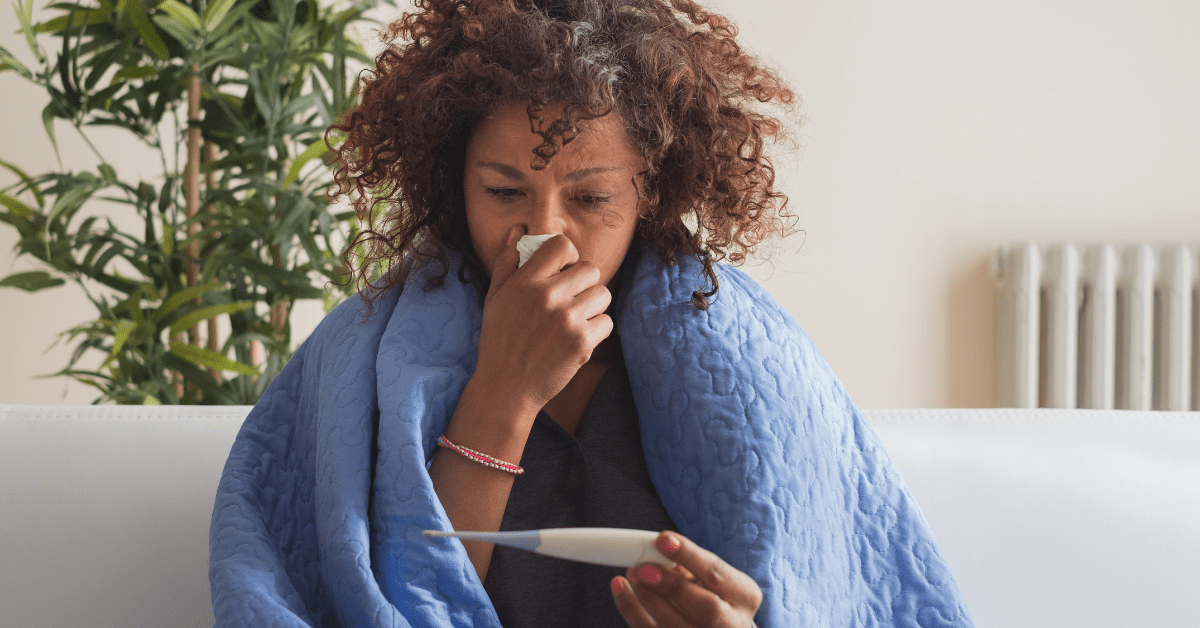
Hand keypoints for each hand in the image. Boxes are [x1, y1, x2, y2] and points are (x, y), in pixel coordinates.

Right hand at [473, 227, 613, 414]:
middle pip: (590, 269)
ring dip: (592, 306)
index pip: (562, 245)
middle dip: (583, 283)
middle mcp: (547, 296)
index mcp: (525, 281)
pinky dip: (596, 330)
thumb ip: (506, 261)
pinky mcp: (582, 343)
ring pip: (602, 294)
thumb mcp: (494, 298)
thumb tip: (518, 230)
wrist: (506, 387)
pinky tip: (577, 338)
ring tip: (574, 320)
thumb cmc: (499, 340)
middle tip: (571, 300)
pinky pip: (607, 322)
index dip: (568, 256)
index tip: (563, 270)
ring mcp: (567, 319)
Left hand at [611, 532, 762, 627]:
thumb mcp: (716, 578)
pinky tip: (620, 589)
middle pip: (704, 607)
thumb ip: (692, 566)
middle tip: (643, 567)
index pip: (716, 573)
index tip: (662, 539)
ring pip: (675, 625)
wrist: (721, 627)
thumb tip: (660, 549)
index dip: (688, 555)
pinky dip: (631, 610)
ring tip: (631, 573)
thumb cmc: (717, 597)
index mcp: (744, 596)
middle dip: (671, 585)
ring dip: (647, 598)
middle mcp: (732, 623)